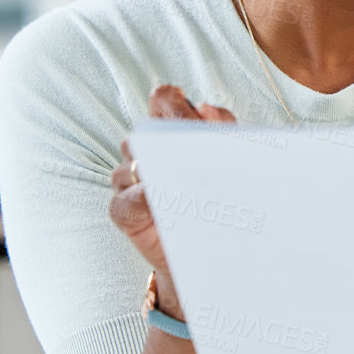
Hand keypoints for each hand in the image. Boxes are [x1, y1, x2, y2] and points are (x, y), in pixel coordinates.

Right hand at [108, 85, 235, 318]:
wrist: (212, 252)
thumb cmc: (221, 200)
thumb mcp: (229, 163)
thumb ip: (222, 131)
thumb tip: (206, 108)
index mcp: (168, 131)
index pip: (164, 101)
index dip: (176, 102)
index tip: (199, 113)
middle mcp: (144, 151)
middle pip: (147, 131)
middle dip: (173, 136)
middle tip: (198, 144)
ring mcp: (129, 181)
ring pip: (134, 163)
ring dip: (160, 168)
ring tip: (187, 176)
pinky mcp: (124, 212)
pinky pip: (127, 200)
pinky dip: (144, 197)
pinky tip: (163, 198)